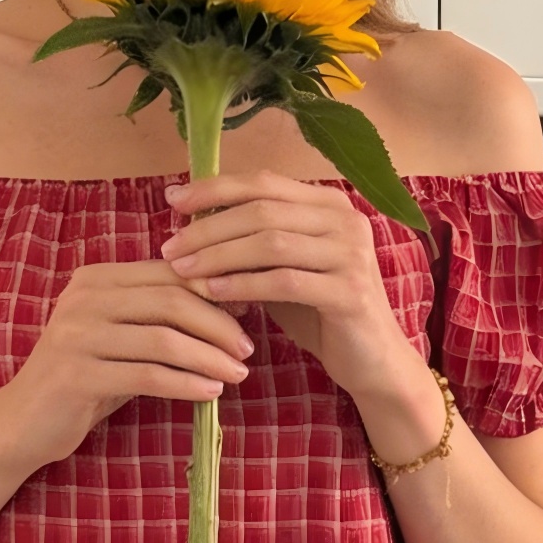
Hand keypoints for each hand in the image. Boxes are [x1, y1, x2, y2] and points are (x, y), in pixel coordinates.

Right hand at [0, 260, 254, 471]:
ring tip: (238, 374)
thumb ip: (160, 317)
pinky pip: (147, 375)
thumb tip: (232, 305)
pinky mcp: (76, 374)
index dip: (215, 292)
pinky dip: (186, 384)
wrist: (23, 422)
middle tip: (248, 349)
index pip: (169, 274)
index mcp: (96, 279)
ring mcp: (76, 335)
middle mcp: (83, 298)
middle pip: (170, 301)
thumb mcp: (123, 338)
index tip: (248, 314)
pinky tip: (211, 393)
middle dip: (218, 325)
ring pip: (163, 339)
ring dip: (209, 358)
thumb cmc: (85, 379)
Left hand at [160, 170, 417, 402]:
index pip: (264, 182)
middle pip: (262, 210)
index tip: (172, 201)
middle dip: (208, 227)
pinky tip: (213, 291)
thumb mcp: (282, 269)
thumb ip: (251, 243)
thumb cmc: (320, 313)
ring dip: (219, 255)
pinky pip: (285, 281)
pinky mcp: (350, 292)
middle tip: (170, 247)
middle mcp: (346, 220)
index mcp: (330, 204)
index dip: (215, 188)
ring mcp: (352, 254)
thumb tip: (190, 223)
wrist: (372, 360)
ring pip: (271, 242)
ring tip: (183, 270)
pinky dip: (244, 284)